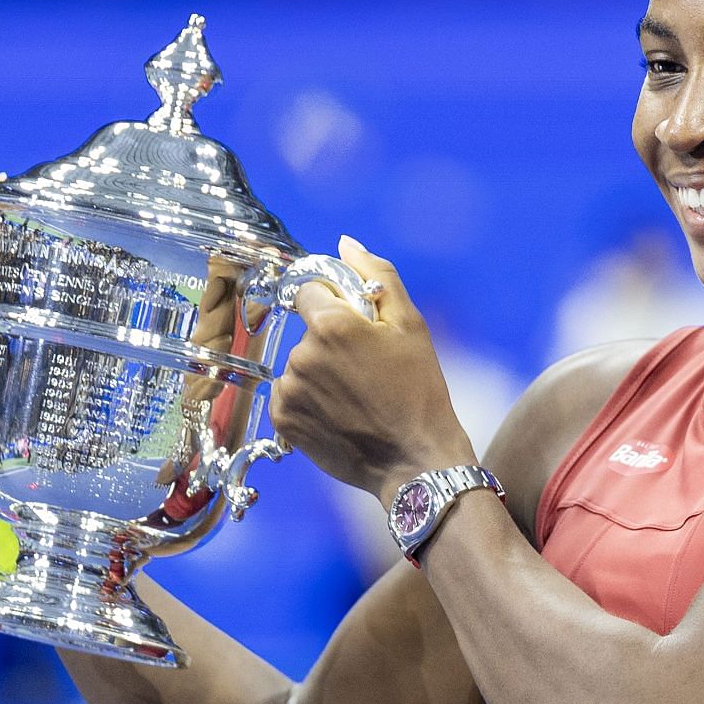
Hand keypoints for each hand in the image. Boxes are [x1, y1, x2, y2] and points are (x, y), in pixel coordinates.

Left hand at [270, 237, 476, 503]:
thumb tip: (345, 243)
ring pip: (299, 364)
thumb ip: (376, 275)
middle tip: (367, 369)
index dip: (333, 303)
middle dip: (331, 342)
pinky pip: (290, 395)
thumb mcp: (411, 325)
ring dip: (320, 372)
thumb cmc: (420, 391)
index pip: (308, 290)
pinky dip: (310, 401)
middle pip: (307, 331)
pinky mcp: (283, 420)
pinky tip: (342, 414)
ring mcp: (289, 390)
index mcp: (331, 325)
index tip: (356, 326)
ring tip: (357, 396)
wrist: (415, 460)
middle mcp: (302, 355)